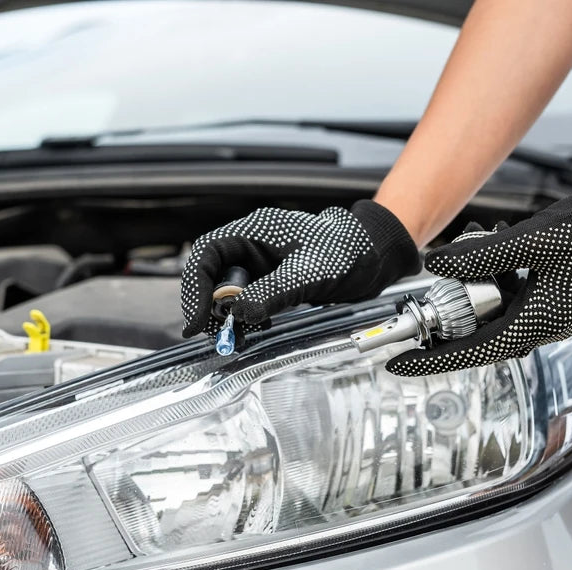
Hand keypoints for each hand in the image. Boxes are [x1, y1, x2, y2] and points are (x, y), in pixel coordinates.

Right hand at [180, 200, 420, 336]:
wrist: (376, 255)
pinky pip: (247, 299)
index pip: (206, 255)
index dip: (196, 288)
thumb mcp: (308, 274)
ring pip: (228, 290)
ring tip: (236, 336)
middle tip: (216, 334)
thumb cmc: (347, 251)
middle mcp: (251, 245)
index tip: (198, 320)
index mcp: (253, 231)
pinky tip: (256, 327)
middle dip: (210, 306)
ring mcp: (261, 263)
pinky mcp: (272, 280)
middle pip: (212, 275)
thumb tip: (238, 314)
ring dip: (227, 315)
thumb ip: (271, 293)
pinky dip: (245, 316)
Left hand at [386, 145, 571, 375]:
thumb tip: (438, 265)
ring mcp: (551, 313)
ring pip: (498, 317)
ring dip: (472, 302)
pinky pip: (514, 302)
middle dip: (447, 331)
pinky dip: (494, 287)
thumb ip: (480, 256)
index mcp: (537, 324)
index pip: (473, 353)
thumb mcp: (529, 241)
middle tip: (415, 326)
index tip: (401, 365)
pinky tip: (487, 259)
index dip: (433, 360)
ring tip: (450, 280)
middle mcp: (544, 326)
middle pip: (482, 339)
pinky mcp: (555, 297)